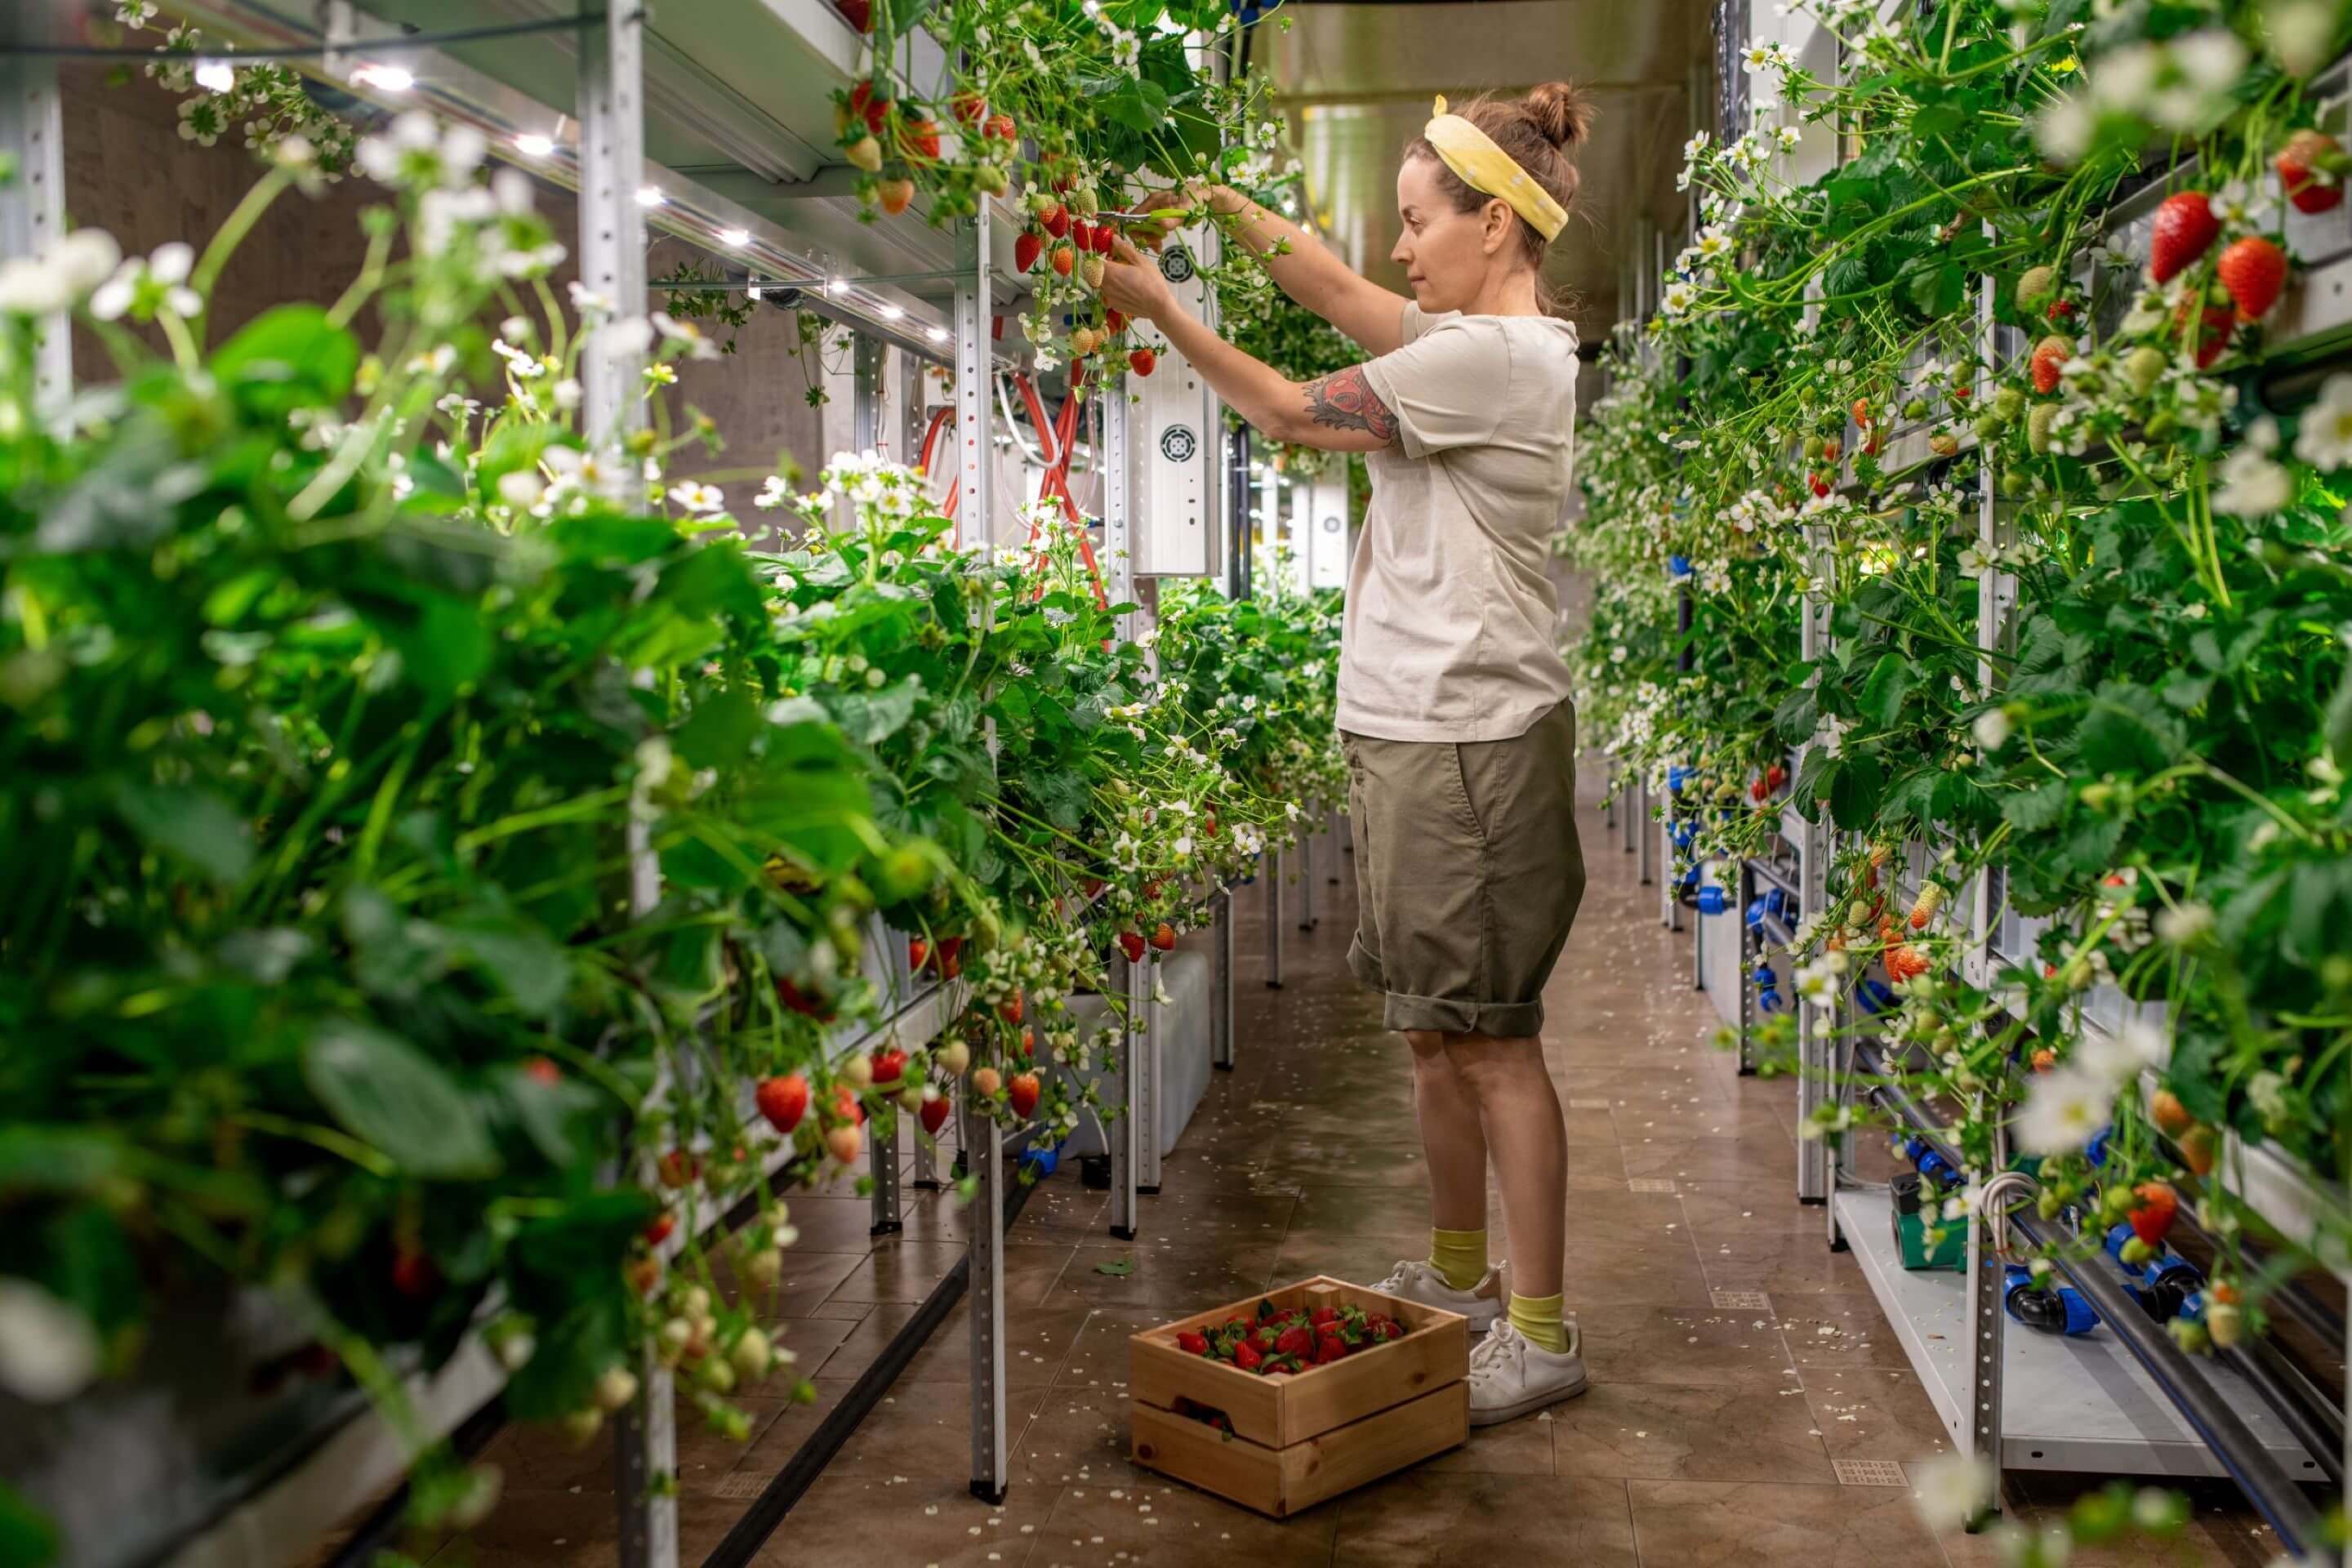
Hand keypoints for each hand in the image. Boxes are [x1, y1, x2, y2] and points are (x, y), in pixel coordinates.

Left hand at [1099, 234, 1177, 324]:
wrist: (1159, 306)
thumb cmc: (1152, 281)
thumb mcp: (1141, 261)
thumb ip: (1125, 249)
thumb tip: (1114, 238)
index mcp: (1111, 272)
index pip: (1093, 263)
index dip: (1097, 257)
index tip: (1107, 255)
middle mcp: (1106, 286)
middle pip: (1094, 275)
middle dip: (1101, 268)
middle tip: (1115, 265)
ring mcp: (1109, 298)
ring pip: (1100, 285)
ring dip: (1106, 279)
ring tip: (1123, 277)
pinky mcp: (1114, 306)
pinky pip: (1108, 296)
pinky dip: (1113, 290)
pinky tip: (1126, 289)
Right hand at [1122, 180, 1237, 243]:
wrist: (1203, 196)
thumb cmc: (1194, 200)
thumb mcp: (1185, 211)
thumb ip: (1173, 220)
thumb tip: (1160, 225)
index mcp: (1153, 200)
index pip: (1134, 216)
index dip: (1137, 230)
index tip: (1149, 240)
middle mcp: (1151, 204)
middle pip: (1137, 223)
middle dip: (1145, 236)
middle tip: (1157, 245)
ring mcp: (1155, 210)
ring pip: (1144, 227)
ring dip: (1150, 238)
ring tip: (1160, 246)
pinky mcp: (1160, 216)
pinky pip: (1152, 228)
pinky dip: (1154, 237)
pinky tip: (1161, 243)